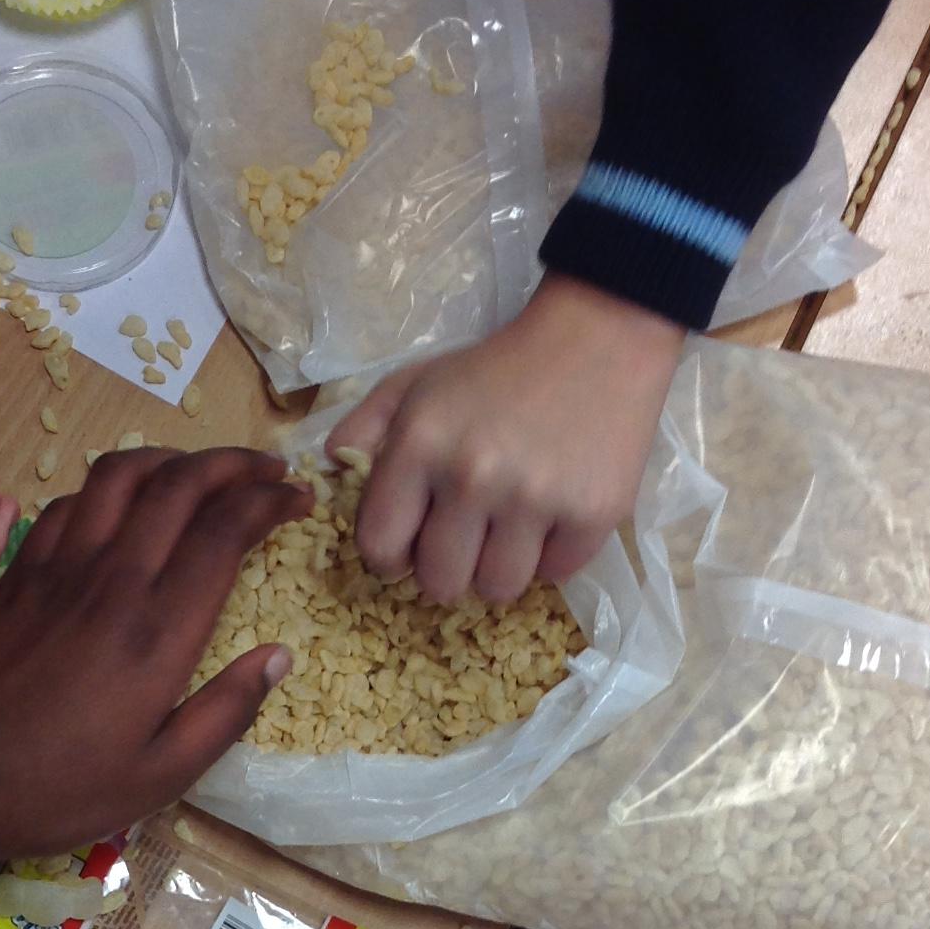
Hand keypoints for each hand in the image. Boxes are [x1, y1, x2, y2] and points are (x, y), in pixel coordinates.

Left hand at [0, 447, 305, 867]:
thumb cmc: (62, 786)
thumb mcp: (162, 774)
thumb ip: (226, 712)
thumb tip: (277, 657)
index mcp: (162, 629)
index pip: (226, 529)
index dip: (270, 502)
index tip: (298, 500)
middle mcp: (116, 578)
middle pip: (181, 483)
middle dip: (234, 464)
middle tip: (267, 473)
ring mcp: (62, 566)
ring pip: (122, 474)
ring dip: (171, 459)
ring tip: (201, 473)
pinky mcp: (21, 569)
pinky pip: (72, 501)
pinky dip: (110, 488)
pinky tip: (124, 507)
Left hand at [326, 272, 683, 603]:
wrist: (598, 338)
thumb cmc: (497, 367)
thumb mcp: (417, 380)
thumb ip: (366, 423)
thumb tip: (332, 464)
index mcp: (419, 445)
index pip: (380, 547)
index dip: (392, 555)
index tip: (412, 543)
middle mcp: (472, 477)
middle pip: (440, 583)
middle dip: (448, 568)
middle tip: (466, 538)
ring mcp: (535, 499)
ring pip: (498, 589)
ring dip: (499, 568)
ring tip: (510, 531)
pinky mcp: (592, 514)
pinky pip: (555, 574)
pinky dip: (552, 554)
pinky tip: (553, 513)